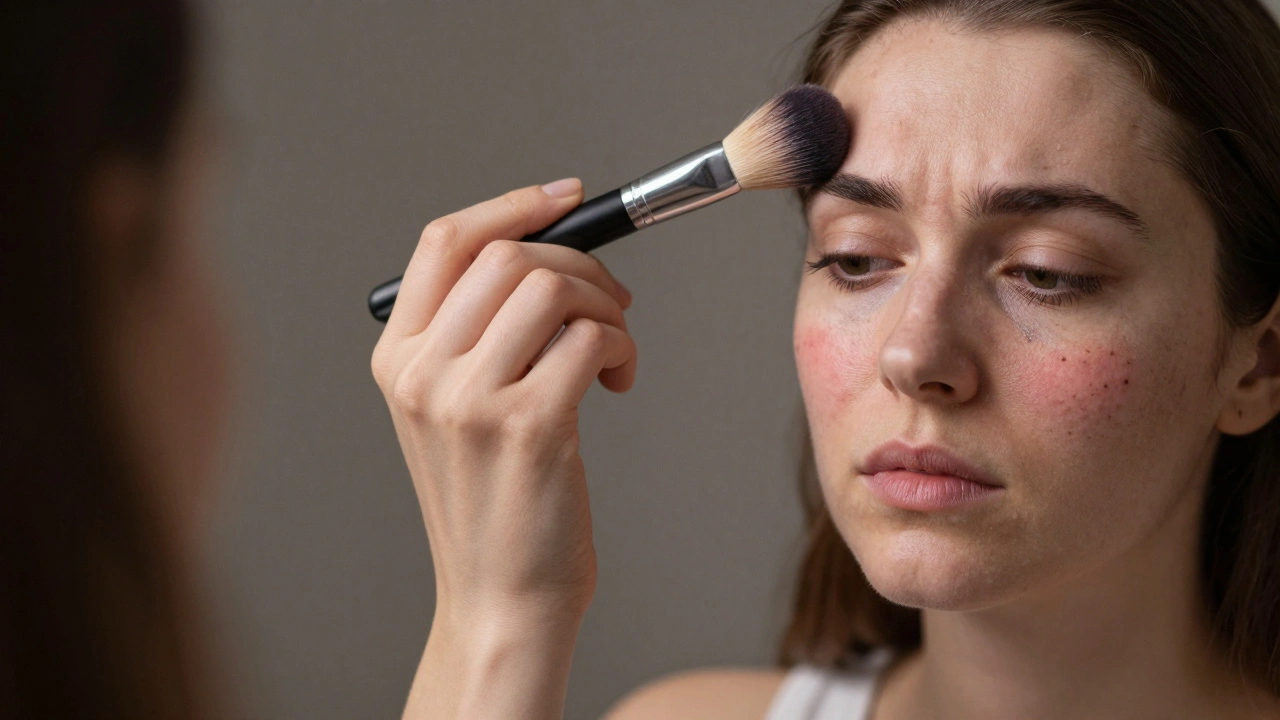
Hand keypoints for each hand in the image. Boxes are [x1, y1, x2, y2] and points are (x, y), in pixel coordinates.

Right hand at [371, 178, 635, 630]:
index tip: (567, 198)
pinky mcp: (528, 426)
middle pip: (509, 255)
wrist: (501, 598)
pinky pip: (590, 338)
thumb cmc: (494, 502)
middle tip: (611, 304)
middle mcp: (421, 373)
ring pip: (553, 287)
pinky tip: (618, 380)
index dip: (513, 207)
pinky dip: (621, 345)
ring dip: (606, 307)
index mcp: (396, 359)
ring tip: (614, 350)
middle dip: (580, 264)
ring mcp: (469, 399)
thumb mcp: (457, 412)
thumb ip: (479, 336)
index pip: (445, 241)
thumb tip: (554, 257)